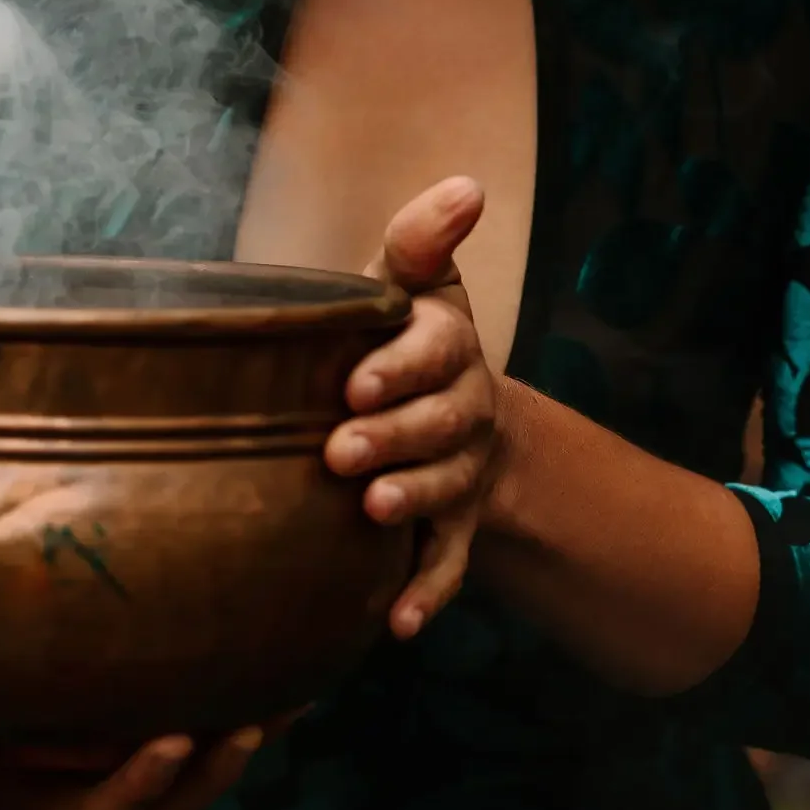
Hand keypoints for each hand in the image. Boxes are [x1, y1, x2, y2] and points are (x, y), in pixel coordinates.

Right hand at [0, 646, 266, 809]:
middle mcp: (25, 805)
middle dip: (128, 784)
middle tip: (166, 741)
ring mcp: (76, 795)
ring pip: (151, 808)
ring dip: (201, 775)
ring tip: (245, 727)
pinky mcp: (116, 775)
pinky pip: (186, 777)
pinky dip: (228, 750)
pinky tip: (277, 701)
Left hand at [323, 176, 502, 639]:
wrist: (449, 414)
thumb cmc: (401, 339)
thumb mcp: (412, 285)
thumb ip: (421, 241)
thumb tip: (469, 185)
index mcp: (450, 347)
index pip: (434, 352)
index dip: (399, 369)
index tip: (354, 382)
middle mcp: (465, 411)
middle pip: (439, 425)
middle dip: (394, 438)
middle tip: (340, 452)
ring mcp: (462, 474)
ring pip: (445, 491)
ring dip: (413, 501)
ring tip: (373, 511)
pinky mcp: (454, 528)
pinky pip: (448, 565)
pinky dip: (427, 594)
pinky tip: (399, 623)